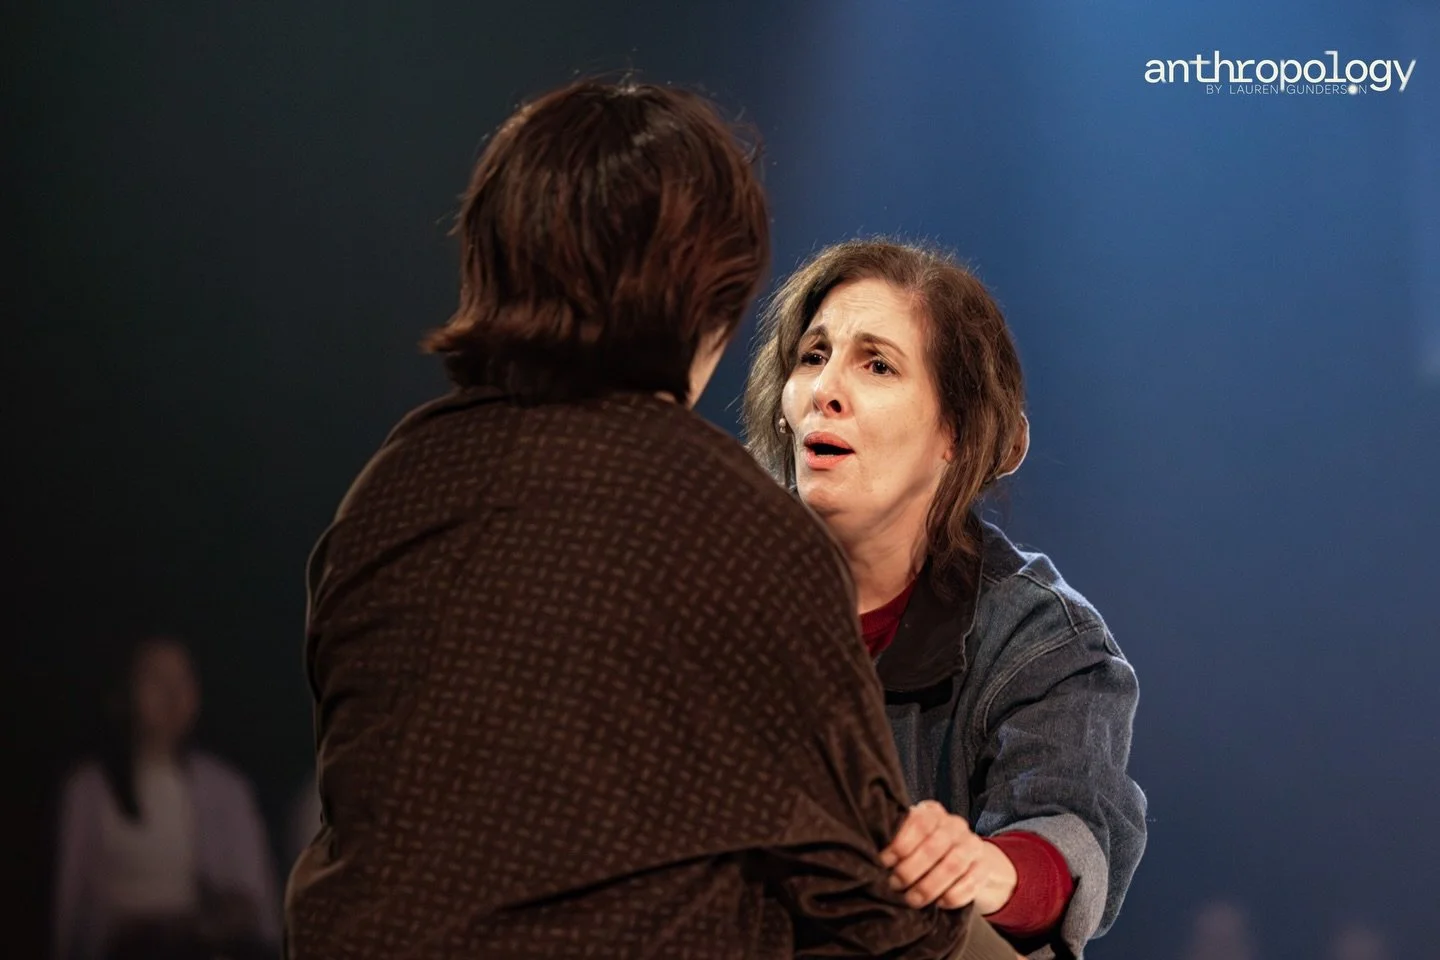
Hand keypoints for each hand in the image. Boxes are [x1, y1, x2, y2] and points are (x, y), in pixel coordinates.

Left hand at [879, 800, 1017, 914]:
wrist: (965, 856)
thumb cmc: (925, 846)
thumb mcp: (911, 837)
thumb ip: (897, 840)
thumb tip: (878, 858)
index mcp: (933, 812)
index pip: (920, 823)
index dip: (901, 844)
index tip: (884, 862)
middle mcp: (955, 825)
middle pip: (934, 847)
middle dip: (911, 870)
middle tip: (895, 885)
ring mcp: (972, 845)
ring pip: (953, 866)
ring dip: (929, 886)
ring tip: (912, 899)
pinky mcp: (983, 867)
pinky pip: (970, 884)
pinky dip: (952, 896)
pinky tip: (937, 904)